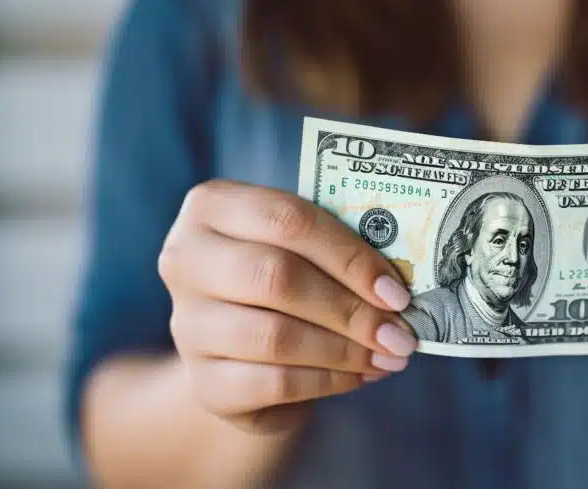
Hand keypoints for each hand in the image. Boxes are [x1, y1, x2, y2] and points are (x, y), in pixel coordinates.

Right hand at [159, 180, 416, 431]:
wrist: (241, 352)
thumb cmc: (287, 282)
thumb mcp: (306, 251)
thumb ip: (341, 252)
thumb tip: (398, 290)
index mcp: (213, 205)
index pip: (287, 218)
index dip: (349, 255)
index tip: (397, 291)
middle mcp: (186, 258)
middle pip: (276, 277)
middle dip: (350, 309)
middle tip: (400, 332)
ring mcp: (187, 323)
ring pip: (275, 336)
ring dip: (345, 349)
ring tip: (389, 355)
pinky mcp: (202, 381)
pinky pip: (274, 382)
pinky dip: (328, 380)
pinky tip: (360, 375)